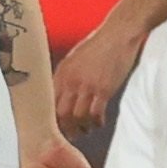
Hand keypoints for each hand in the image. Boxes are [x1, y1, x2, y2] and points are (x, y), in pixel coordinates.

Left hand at [54, 16, 145, 134]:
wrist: (118, 33)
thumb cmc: (98, 45)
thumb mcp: (74, 59)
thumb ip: (66, 77)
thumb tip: (60, 95)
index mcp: (60, 74)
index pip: (48, 103)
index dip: (50, 119)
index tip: (55, 127)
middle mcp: (70, 81)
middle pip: (61, 115)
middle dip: (66, 129)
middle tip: (72, 134)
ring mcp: (87, 86)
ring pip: (78, 118)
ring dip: (83, 127)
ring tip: (87, 128)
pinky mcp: (104, 89)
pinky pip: (96, 113)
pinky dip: (97, 122)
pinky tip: (99, 122)